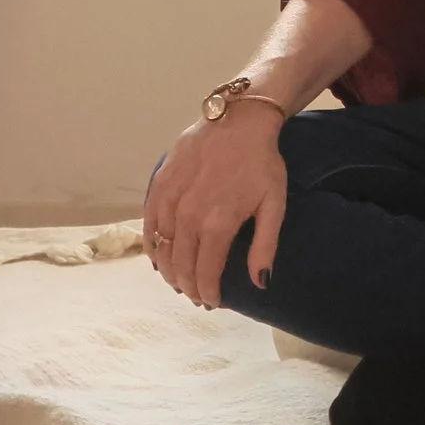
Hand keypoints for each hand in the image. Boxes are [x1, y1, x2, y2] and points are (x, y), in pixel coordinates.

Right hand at [142, 102, 288, 309]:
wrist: (239, 121)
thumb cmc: (261, 163)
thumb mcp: (274, 204)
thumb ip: (265, 246)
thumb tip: (260, 283)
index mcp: (218, 224)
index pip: (205, 273)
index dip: (208, 293)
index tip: (213, 302)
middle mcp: (189, 216)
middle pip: (181, 266)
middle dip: (189, 287)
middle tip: (198, 296)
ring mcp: (170, 200)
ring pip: (162, 249)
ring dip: (169, 271)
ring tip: (180, 282)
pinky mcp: (159, 186)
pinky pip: (149, 225)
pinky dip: (152, 246)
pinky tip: (158, 257)